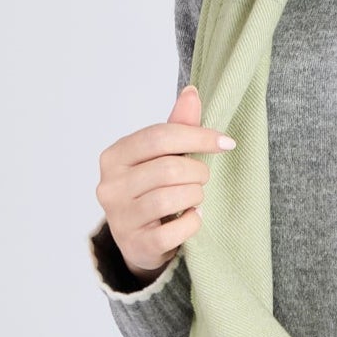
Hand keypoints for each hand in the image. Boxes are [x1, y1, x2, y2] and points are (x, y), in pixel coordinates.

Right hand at [95, 84, 234, 279]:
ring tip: (195, 196)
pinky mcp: (136, 244)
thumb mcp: (161, 157)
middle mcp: (110, 186)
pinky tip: (191, 217)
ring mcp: (120, 218)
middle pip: (168, 168)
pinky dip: (192, 222)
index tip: (226, 143)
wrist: (139, 240)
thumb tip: (191, 92)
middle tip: (203, 176)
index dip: (198, 137)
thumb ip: (177, 127)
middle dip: (197, 171)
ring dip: (195, 195)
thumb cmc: (151, 189)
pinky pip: (175, 230)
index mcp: (113, 156)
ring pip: (170, 198)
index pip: (159, 137)